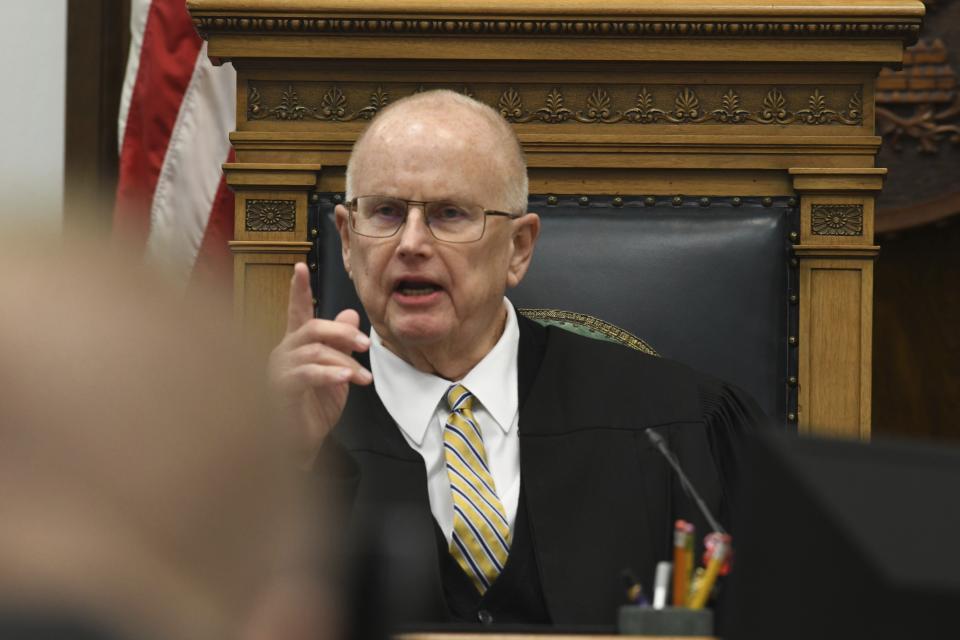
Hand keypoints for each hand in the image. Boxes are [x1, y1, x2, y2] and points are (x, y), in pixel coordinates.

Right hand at [268, 263, 371, 464]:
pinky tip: (346, 380)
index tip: (300, 265)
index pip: (297, 311)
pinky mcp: (279, 390)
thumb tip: (351, 314)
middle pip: (312, 328)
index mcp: (296, 346)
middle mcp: (283, 353)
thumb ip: (342, 344)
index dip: (299, 289)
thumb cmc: (314, 409)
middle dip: (343, 333)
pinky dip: (329, 374)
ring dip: (344, 362)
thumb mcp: (337, 372)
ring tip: (364, 378)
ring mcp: (278, 371)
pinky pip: (305, 374)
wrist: (301, 446)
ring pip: (314, 351)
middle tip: (368, 346)